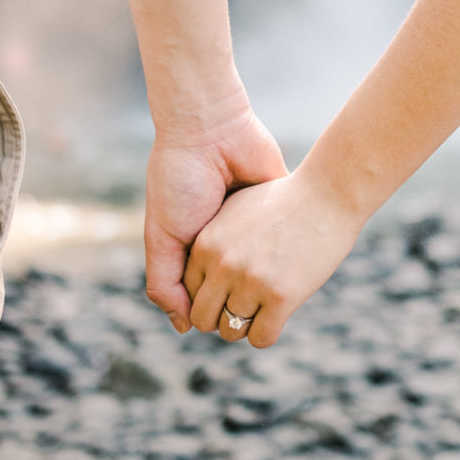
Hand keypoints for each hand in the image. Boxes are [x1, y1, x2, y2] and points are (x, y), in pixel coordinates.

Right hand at [144, 105, 286, 332]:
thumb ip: (165, 282)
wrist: (212, 131)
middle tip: (252, 307)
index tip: (224, 317)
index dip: (215, 310)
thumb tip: (185, 328)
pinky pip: (290, 239)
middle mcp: (225, 239)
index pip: (208, 294)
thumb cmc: (180, 182)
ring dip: (272, 280)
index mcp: (196, 246)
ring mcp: (253, 224)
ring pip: (268, 268)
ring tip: (274, 291)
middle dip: (244, 298)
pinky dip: (291, 254)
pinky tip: (295, 268)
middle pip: (240, 285)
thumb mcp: (164, 236)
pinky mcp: (278, 204)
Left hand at [184, 170, 362, 346]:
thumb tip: (204, 271)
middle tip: (244, 305)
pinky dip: (268, 331)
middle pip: (202, 319)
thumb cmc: (285, 200)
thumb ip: (215, 240)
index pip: (188, 293)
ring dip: (245, 326)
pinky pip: (260, 337)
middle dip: (221, 317)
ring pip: (230, 331)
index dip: (209, 296)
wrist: (326, 194)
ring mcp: (250, 282)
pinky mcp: (280, 296)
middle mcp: (222, 265)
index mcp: (206, 244)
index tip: (229, 291)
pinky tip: (280, 312)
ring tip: (264, 307)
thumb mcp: (237, 210)